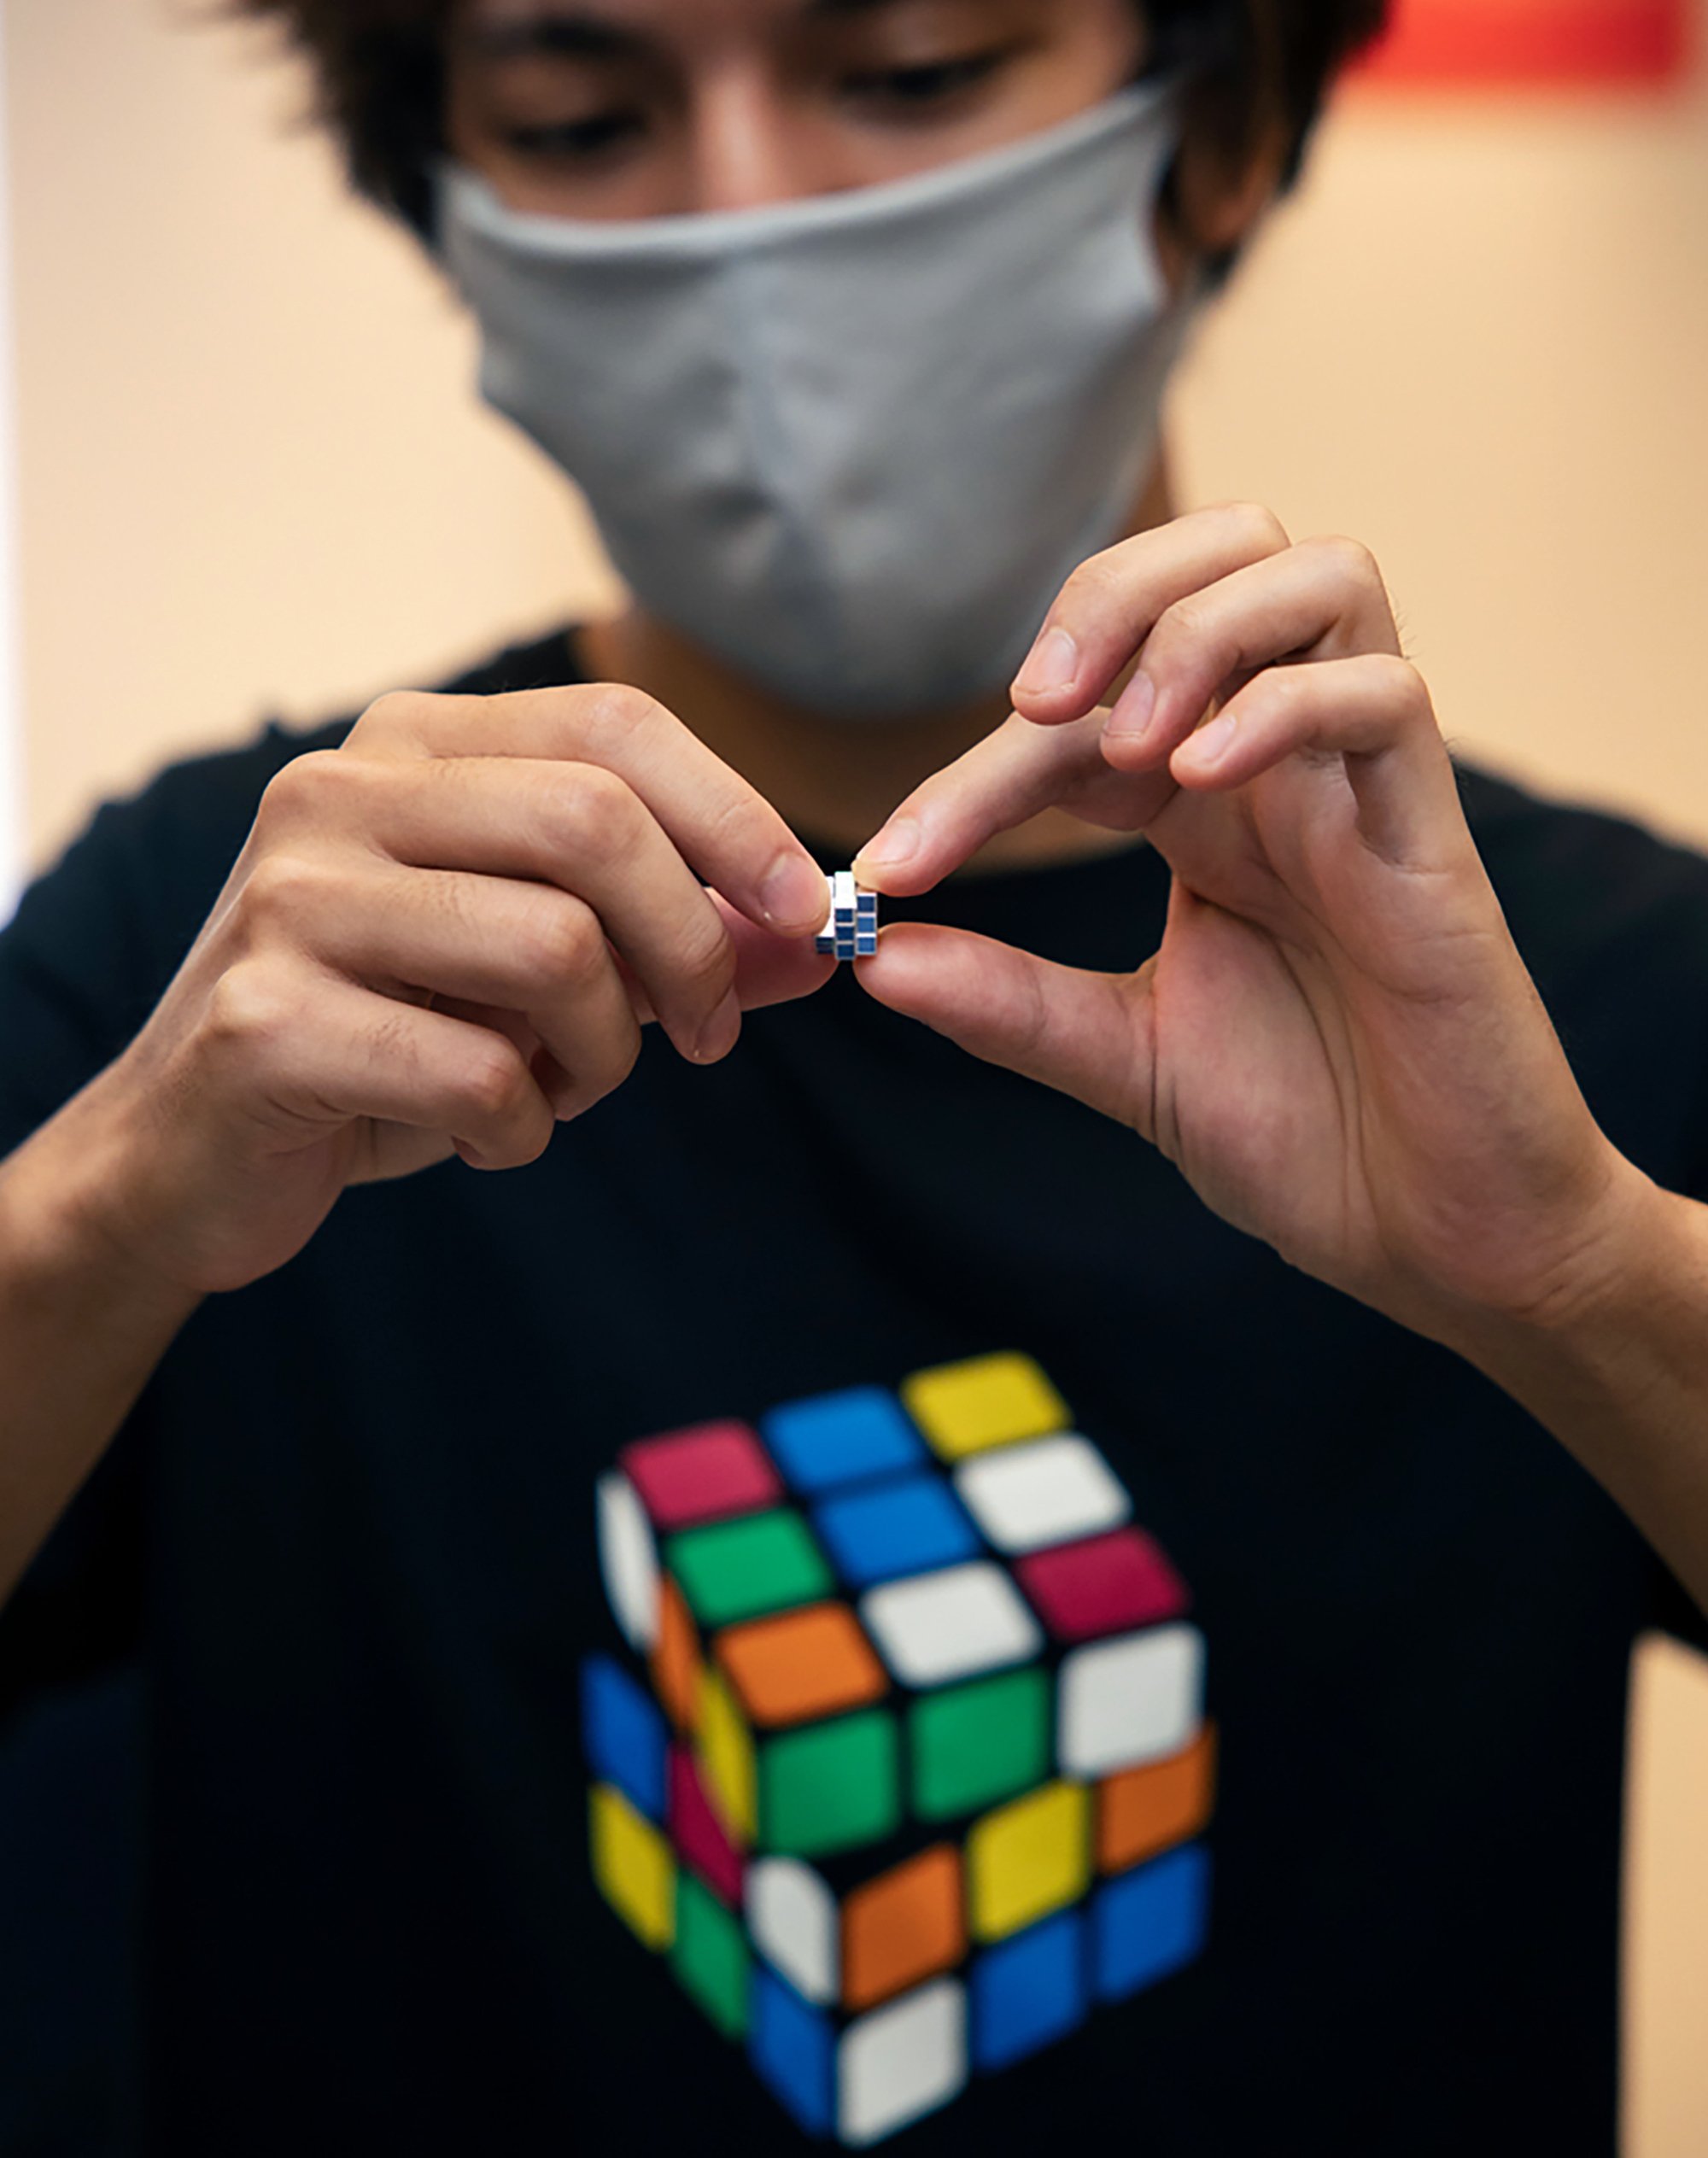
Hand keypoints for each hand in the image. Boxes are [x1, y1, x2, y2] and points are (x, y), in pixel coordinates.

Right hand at [75, 684, 831, 1294]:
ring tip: (568, 1089)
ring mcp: (293, 899)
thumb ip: (672, 943)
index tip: (807, 912)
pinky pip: (478, 1073)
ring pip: (554, 951)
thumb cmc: (387, 1039)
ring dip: (604, 1054)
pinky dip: (522, 1129)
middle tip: (702, 1036)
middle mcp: (341, 792)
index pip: (614, 724)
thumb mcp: (539, 976)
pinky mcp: (265, 1020)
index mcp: (413, 746)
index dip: (737, 818)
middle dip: (692, 946)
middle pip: (596, 823)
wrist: (192, 1150)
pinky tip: (489, 1134)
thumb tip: (820, 944)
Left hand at [854, 504, 1634, 1345]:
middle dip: (1112, 594)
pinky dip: (1285, 708)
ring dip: (1201, 628)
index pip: (1078, 717)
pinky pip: (1385, 695)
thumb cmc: (1306, 1136)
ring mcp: (1362, 791)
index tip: (888, 871)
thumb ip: (1007, 1003)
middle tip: (1037, 705)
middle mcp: (1279, 770)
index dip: (968, 775)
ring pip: (1321, 578)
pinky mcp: (1434, 837)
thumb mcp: (1124, 1060)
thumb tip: (871, 957)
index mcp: (1200, 808)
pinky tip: (1206, 779)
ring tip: (1132, 738)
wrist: (1436, 1236)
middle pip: (1223, 555)